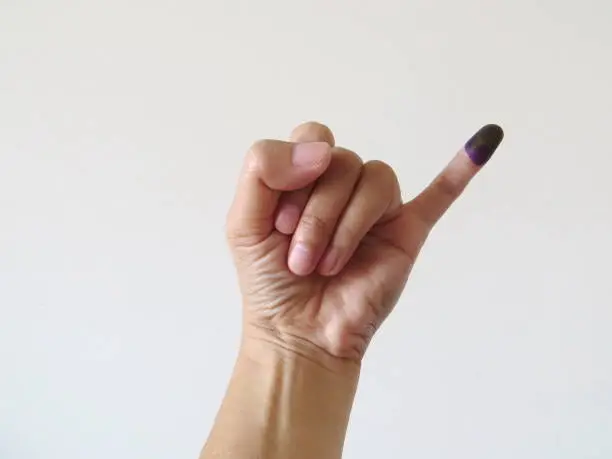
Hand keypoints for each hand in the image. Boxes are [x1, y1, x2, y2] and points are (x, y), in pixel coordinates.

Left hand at [226, 122, 502, 362]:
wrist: (298, 335)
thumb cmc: (270, 282)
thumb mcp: (243, 221)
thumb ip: (261, 169)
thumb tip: (322, 150)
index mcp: (305, 177)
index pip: (311, 140)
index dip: (294, 174)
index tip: (279, 224)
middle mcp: (342, 186)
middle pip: (342, 160)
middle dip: (317, 212)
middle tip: (300, 257)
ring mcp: (376, 210)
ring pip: (375, 178)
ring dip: (346, 224)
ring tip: (329, 265)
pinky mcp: (406, 232)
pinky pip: (438, 195)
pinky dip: (460, 170)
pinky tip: (485, 140)